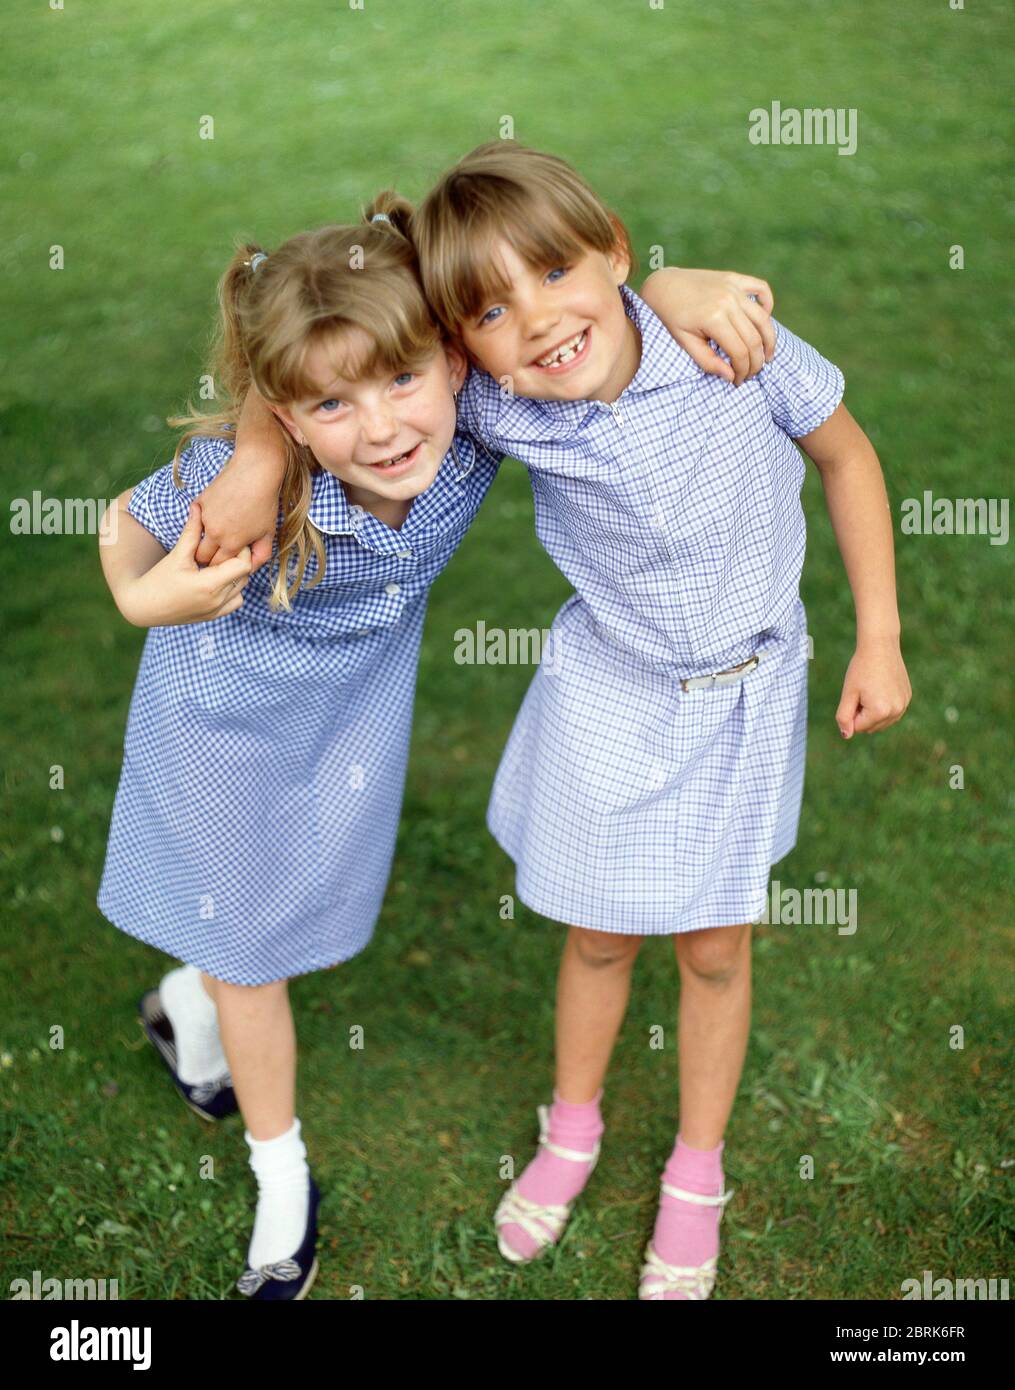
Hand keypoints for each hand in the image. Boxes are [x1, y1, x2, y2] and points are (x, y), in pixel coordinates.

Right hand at [120, 502, 252, 626]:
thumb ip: (192, 532)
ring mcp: (216, 611)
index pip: (244, 565)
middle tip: (225, 549)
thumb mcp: (177, 554)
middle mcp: (217, 600)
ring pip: (242, 587)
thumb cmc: (158, 579)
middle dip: (238, 560)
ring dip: (236, 574)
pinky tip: (217, 580)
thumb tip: (198, 507)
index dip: (241, 551)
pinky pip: (235, 601)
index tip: (230, 541)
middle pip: (245, 575)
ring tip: (218, 564)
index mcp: (210, 584)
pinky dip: (232, 590)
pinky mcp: (213, 616)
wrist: (143, 606)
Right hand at [193, 449, 279, 571]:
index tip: (225, 562)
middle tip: (219, 550)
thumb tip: (251, 569)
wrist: (255, 471)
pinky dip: (203, 518)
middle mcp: (215, 533)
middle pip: (202, 556)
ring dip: (206, 538)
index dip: (221, 566)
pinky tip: (218, 511)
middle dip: (209, 557)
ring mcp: (204, 516)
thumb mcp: (268, 533)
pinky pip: (196, 518)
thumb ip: (260, 555)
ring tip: (222, 528)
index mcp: (231, 543)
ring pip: (197, 538)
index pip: (217, 566)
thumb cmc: (265, 503)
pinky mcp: (199, 502)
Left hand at [639, 268, 775, 384]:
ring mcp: (733, 288)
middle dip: (756, 361)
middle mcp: (728, 301)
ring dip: (769, 340)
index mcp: (714, 318)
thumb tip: (731, 376)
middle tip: (752, 374)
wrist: (663, 286)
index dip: (743, 371)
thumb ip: (708, 361)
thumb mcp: (684, 343)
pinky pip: (761, 288)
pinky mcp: (734, 278)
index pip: (739, 352)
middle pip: (754, 338)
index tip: (739, 381)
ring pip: (763, 318)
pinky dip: (768, 303)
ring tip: (767, 356)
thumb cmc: (671, 318)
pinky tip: (765, 319)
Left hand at [835, 636, 911, 737]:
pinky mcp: (907, 698)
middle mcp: (896, 711)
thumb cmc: (861, 669)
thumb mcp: (848, 693)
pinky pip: (891, 712)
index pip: (858, 727)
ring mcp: (904, 705)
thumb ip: (844, 717)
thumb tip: (847, 735)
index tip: (855, 694)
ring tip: (871, 689)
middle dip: (862, 714)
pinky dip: (883, 705)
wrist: (880, 646)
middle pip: (870, 727)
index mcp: (880, 711)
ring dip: (873, 712)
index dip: (851, 712)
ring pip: (882, 722)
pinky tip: (881, 687)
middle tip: (863, 691)